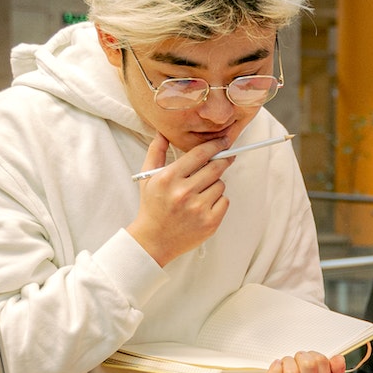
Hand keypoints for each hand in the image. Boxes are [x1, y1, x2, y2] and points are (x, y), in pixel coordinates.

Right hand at [127, 134, 231, 265]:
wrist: (154, 240)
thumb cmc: (152, 207)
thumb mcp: (148, 177)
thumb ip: (156, 152)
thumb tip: (163, 132)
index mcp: (168, 178)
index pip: (200, 154)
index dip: (215, 145)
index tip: (224, 141)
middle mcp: (184, 193)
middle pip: (216, 167)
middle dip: (222, 161)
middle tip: (223, 159)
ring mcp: (198, 209)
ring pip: (221, 184)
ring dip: (215, 184)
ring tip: (200, 191)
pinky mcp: (210, 223)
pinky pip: (225, 201)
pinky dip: (218, 200)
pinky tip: (204, 204)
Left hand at [257, 350, 345, 372]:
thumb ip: (334, 370)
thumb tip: (338, 359)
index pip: (322, 362)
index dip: (314, 356)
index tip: (310, 361)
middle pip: (308, 364)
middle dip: (301, 357)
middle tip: (297, 362)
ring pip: (291, 371)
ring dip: (287, 362)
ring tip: (286, 366)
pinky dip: (274, 369)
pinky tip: (277, 367)